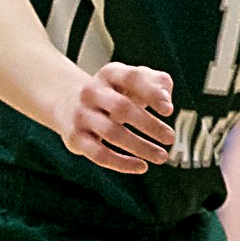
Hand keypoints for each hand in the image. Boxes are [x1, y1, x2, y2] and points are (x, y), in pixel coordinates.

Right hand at [54, 62, 174, 172]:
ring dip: (140, 147)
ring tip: (162, 156)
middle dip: (150, 125)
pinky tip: (142, 167)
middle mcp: (92, 92)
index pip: (132, 79)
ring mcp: (81, 115)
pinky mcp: (75, 137)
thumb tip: (167, 103)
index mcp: (110, 73)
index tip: (169, 111)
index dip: (152, 94)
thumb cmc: (117, 91)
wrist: (68, 101)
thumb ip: (158, 84)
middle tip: (170, 138)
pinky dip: (121, 163)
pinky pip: (98, 154)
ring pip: (112, 133)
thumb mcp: (136, 80)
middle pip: (122, 108)